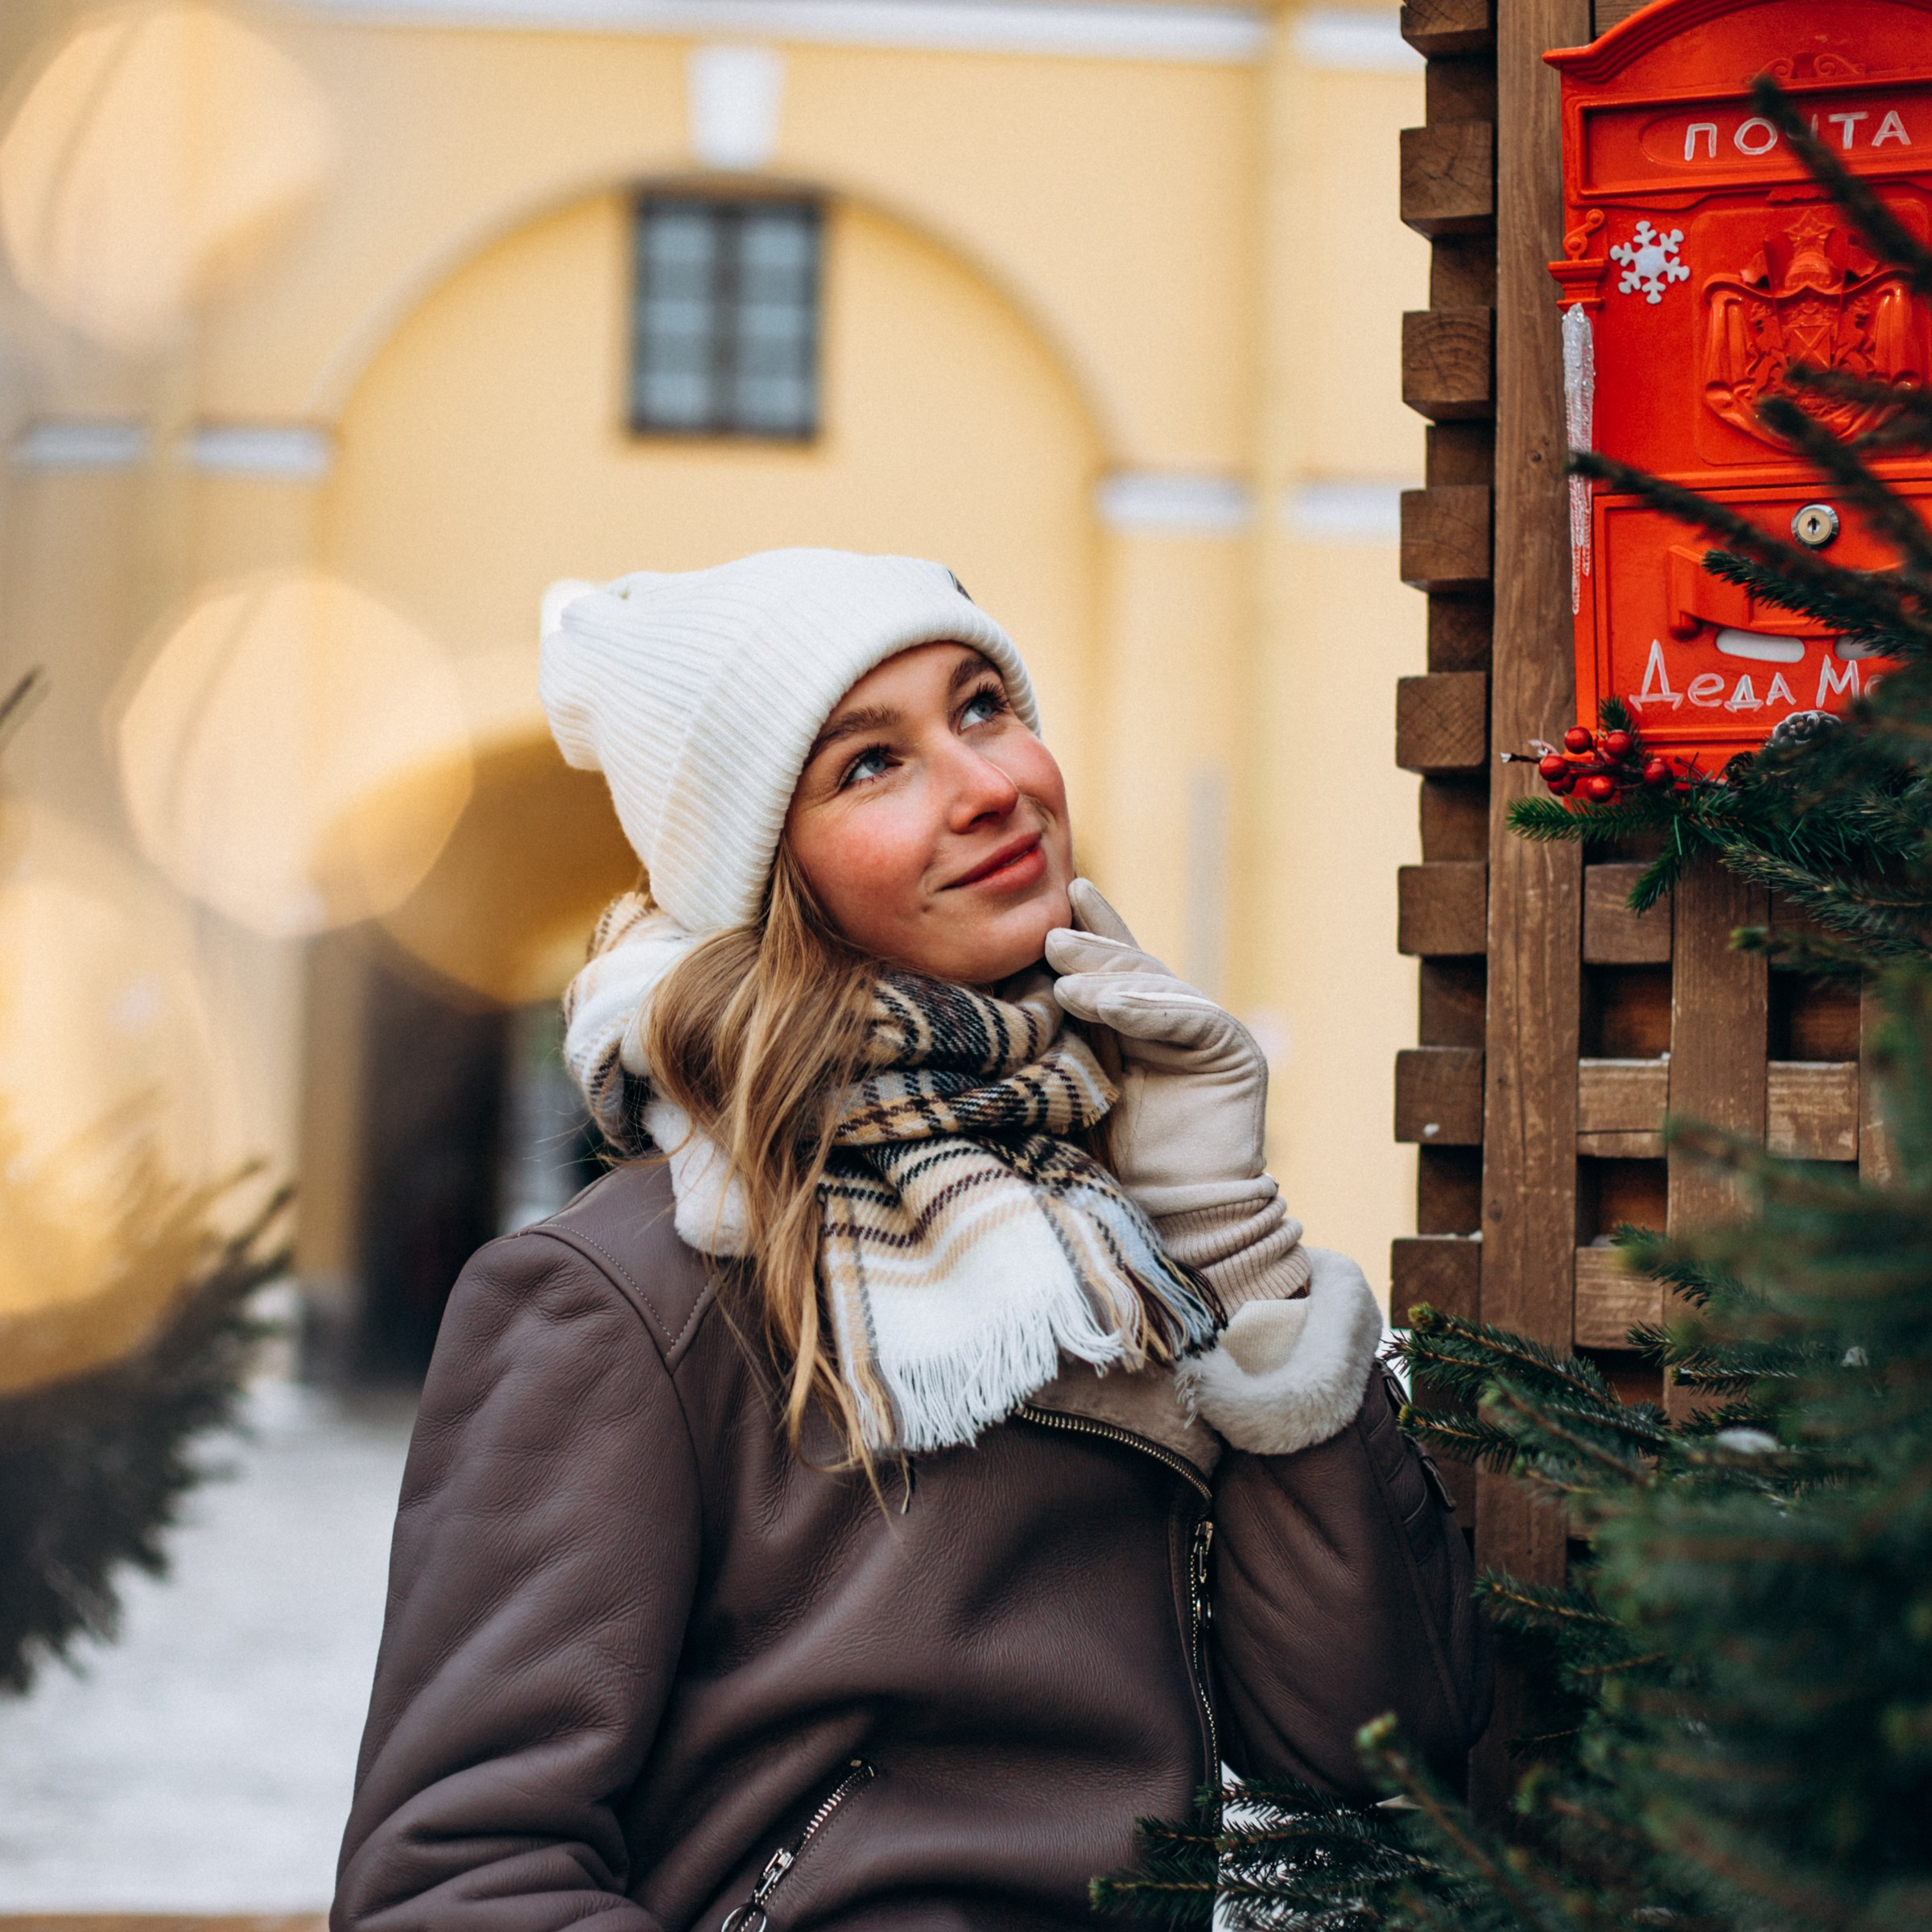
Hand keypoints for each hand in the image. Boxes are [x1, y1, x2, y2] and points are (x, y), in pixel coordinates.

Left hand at [1044, 879, 1268, 1216]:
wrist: (1171, 1222)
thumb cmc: (1107, 1168)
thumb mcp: (1064, 1095)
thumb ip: (1051, 1046)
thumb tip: (994, 999)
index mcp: (1126, 1027)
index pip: (1105, 968)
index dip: (1090, 927)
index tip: (1060, 894)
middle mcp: (1167, 1022)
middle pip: (1129, 968)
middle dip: (1091, 949)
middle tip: (1050, 936)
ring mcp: (1204, 1034)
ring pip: (1157, 987)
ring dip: (1112, 980)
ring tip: (1068, 983)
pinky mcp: (1234, 1053)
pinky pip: (1192, 1019)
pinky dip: (1150, 1010)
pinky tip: (1111, 1006)